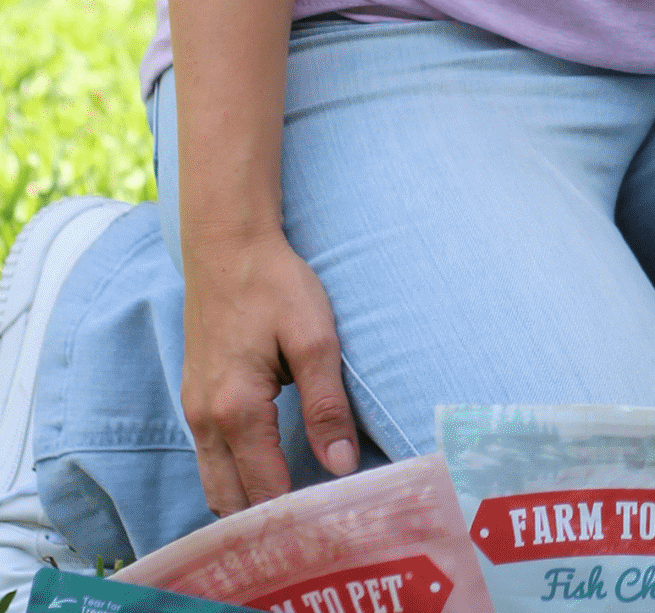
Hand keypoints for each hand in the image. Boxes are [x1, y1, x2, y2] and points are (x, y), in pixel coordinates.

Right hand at [181, 229, 357, 513]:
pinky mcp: (195, 398)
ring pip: (215, 483)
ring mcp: (194, 411)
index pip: (265, 488)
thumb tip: (340, 463)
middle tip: (311, 524)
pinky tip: (263, 474)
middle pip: (232, 498)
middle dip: (267, 519)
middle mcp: (206, 420)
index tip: (328, 523)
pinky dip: (233, 476)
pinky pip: (210, 458)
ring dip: (246, 502)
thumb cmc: (275, 286)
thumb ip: (326, 405)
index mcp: (237, 410)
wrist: (227, 248)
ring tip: (291, 511)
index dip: (295, 513)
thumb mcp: (315, 338)